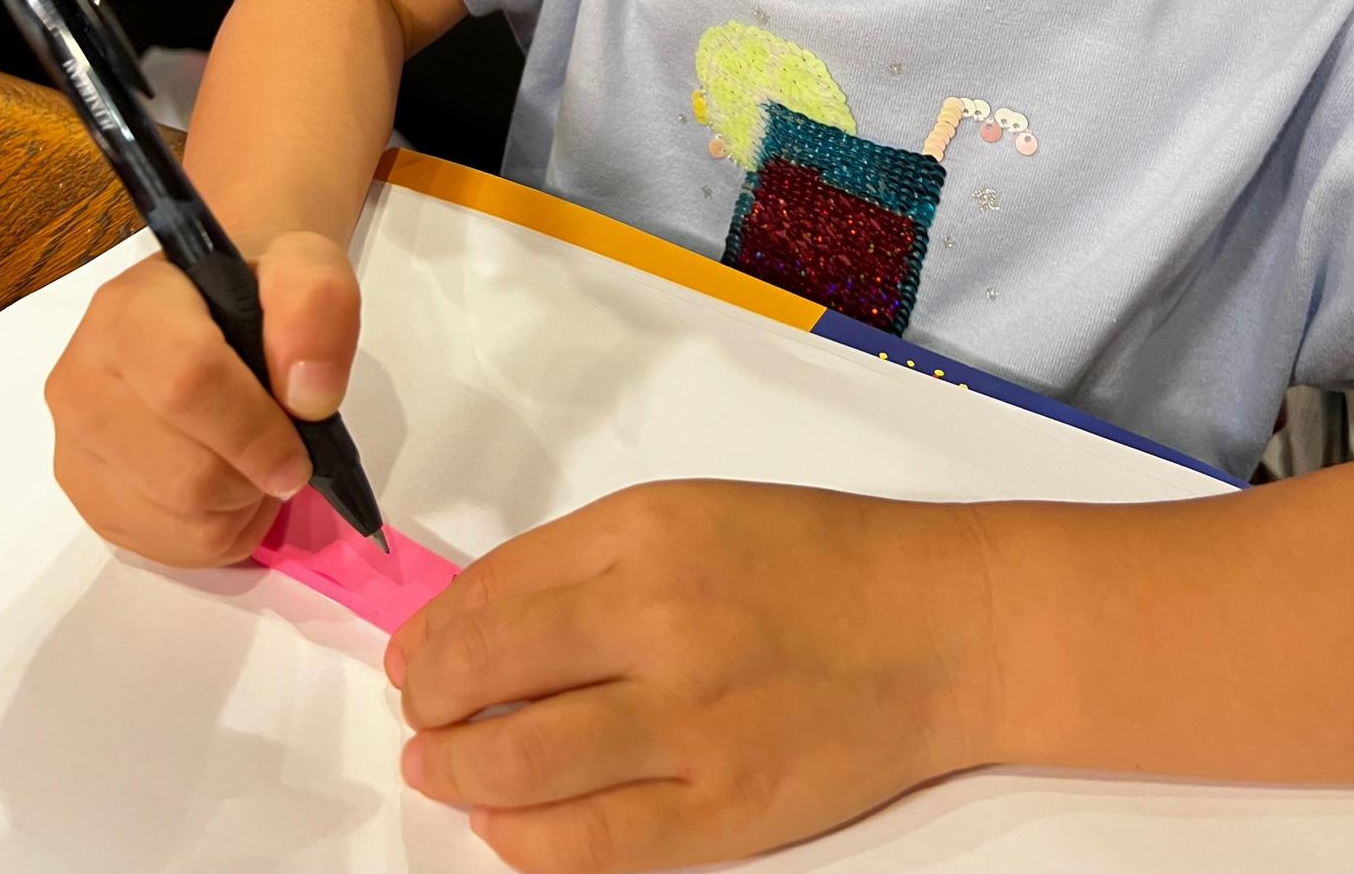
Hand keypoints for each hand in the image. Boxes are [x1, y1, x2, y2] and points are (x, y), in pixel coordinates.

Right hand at [45, 230, 360, 567]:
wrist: (213, 303)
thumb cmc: (257, 284)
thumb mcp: (305, 263)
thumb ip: (317, 305)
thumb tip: (309, 395)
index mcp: (127, 312)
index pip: (184, 384)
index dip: (255, 428)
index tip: (302, 445)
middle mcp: (79, 382)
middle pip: (183, 473)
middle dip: (254, 472)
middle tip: (284, 446)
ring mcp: (76, 448)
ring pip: (178, 517)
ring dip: (242, 501)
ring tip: (252, 454)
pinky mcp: (89, 500)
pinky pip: (170, 547)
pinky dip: (221, 528)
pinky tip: (228, 481)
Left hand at [386, 480, 996, 872]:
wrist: (938, 625)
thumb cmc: (817, 560)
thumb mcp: (689, 513)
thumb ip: (583, 559)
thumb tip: (476, 616)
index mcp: (644, 534)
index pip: (491, 590)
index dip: (432, 632)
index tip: (414, 654)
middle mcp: (658, 619)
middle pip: (487, 672)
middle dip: (429, 701)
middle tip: (422, 713)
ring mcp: (690, 722)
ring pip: (519, 766)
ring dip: (455, 773)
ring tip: (439, 768)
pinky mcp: (724, 809)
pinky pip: (590, 844)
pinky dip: (523, 841)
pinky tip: (505, 825)